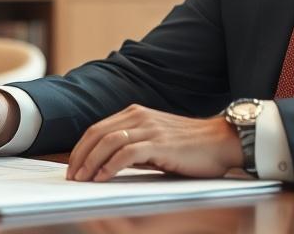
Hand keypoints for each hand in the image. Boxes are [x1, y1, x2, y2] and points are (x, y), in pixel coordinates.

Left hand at [65, 104, 243, 181]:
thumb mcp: (155, 140)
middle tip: (72, 176)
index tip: (72, 167)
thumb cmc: (189, 145)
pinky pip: (127, 153)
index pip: (97, 129)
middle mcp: (140, 117)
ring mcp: (150, 129)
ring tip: (83, 179)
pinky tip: (103, 178)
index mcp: (136, 114)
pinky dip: (110, 166)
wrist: (220, 141)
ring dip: (90, 162)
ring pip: (108, 142)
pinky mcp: (160, 143)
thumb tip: (105, 164)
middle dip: (80, 156)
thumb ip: (132, 146)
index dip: (80, 148)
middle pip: (98, 134)